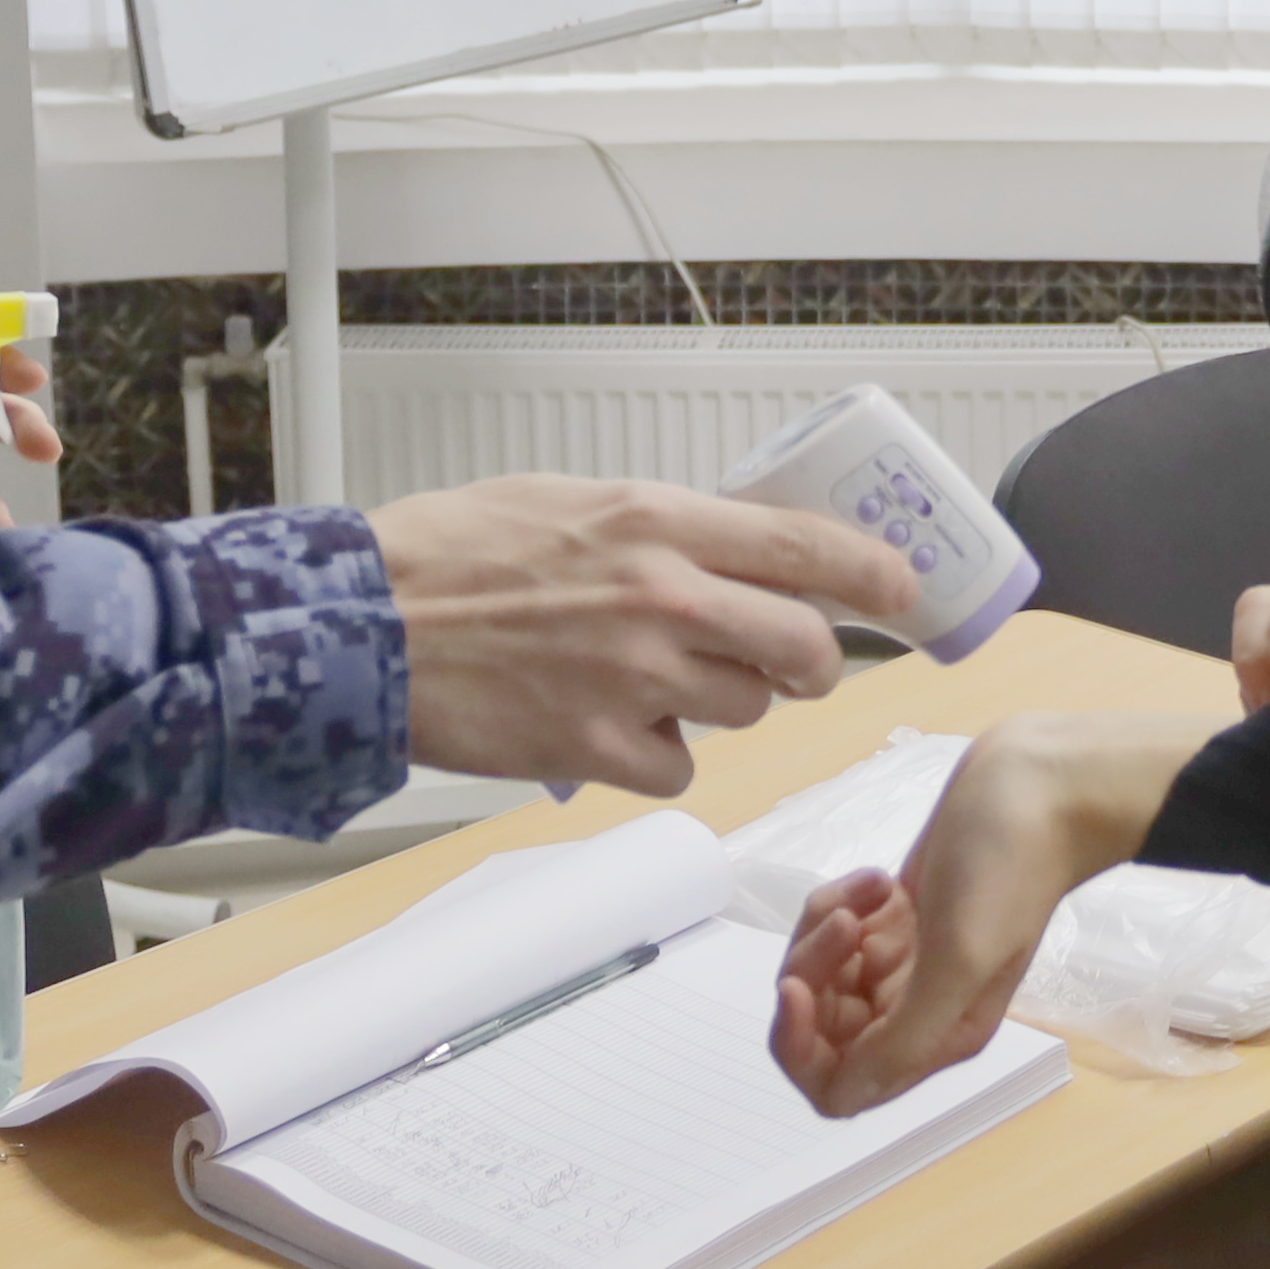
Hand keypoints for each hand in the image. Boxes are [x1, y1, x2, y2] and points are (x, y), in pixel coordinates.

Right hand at [373, 475, 921, 795]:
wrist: (365, 625)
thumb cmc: (451, 555)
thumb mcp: (576, 501)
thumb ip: (665, 526)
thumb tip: (737, 545)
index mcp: (661, 522)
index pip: (813, 548)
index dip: (878, 576)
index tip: (904, 592)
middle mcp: (665, 599)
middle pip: (809, 650)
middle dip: (810, 661)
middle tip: (787, 659)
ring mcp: (638, 680)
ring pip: (750, 711)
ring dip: (723, 702)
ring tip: (655, 678)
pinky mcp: (602, 749)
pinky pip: (682, 767)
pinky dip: (659, 755)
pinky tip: (612, 725)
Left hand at [768, 702, 1214, 1113]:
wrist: (1039, 786)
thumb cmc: (1011, 869)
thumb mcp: (962, 959)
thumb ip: (905, 1039)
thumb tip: (844, 1098)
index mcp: (938, 1040)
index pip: (839, 1087)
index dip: (803, 1049)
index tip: (800, 987)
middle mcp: (919, 1015)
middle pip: (820, 1030)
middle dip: (814, 973)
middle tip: (845, 922)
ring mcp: (907, 968)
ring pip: (822, 976)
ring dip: (826, 931)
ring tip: (872, 890)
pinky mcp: (896, 925)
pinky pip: (835, 935)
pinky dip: (840, 903)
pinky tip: (881, 881)